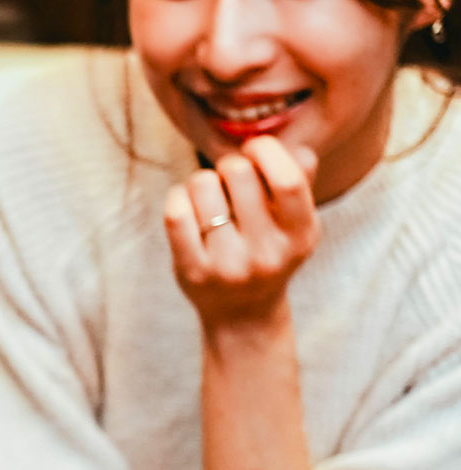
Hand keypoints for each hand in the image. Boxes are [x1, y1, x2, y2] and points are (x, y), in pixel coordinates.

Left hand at [162, 137, 320, 326]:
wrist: (243, 313)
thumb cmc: (270, 250)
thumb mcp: (296, 222)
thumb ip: (300, 180)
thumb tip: (296, 148)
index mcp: (301, 235)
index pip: (288, 180)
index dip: (266, 151)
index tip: (254, 149)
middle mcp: (267, 254)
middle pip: (238, 173)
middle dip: (229, 164)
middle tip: (229, 177)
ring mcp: (227, 266)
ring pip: (202, 186)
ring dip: (202, 180)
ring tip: (209, 196)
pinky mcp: (192, 272)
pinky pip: (176, 213)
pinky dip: (178, 196)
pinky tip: (186, 203)